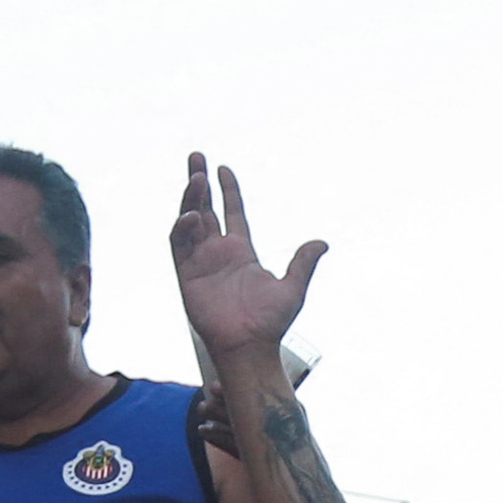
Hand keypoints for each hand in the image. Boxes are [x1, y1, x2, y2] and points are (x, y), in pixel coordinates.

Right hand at [170, 154, 324, 366]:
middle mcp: (219, 253)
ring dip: (191, 198)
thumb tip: (323, 243)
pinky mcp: (186, 276)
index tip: (223, 168)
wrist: (250, 347)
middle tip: (196, 155)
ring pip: (190, 221)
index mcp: (242, 252)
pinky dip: (183, 227)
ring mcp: (201, 263)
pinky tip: (192, 215)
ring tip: (197, 176)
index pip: (232, 213)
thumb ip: (303, 262)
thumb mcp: (293, 288)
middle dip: (199, 182)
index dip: (228, 190)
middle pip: (205, 208)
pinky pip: (179, 245)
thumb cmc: (271, 324)